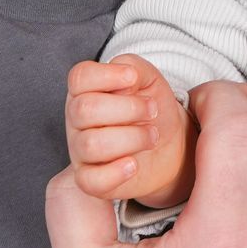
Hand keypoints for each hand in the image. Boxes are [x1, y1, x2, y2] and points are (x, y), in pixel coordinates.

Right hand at [64, 55, 193, 205]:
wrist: (169, 144)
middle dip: (128, 108)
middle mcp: (77, 120)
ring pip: (91, 145)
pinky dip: (116, 172)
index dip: (108, 75)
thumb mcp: (148, 78)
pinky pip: (90, 180)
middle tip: (152, 111)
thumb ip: (133, 67)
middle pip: (84, 110)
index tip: (134, 79)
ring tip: (151, 135)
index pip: (79, 77)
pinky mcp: (90, 180)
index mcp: (86, 90)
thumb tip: (125, 77)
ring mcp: (80, 152)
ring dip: (132, 138)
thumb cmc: (151, 107)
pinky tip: (134, 163)